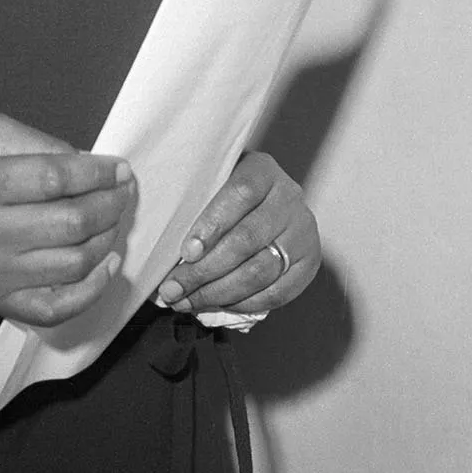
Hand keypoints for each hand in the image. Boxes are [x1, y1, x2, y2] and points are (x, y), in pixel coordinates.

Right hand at [0, 114, 136, 328]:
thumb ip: (36, 143)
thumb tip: (87, 163)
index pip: (54, 179)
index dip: (97, 172)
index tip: (119, 168)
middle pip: (70, 223)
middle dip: (110, 203)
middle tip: (123, 190)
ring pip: (72, 264)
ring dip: (107, 239)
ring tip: (113, 218)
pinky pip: (56, 308)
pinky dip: (92, 290)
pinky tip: (105, 264)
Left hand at [155, 151, 318, 314]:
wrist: (267, 202)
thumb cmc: (226, 193)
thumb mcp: (213, 180)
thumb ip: (193, 199)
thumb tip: (161, 242)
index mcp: (263, 169)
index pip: (240, 194)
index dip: (212, 225)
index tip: (186, 251)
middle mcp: (289, 197)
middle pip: (248, 238)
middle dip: (205, 270)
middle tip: (173, 288)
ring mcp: (303, 230)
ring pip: (261, 270)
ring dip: (219, 291)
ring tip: (187, 300)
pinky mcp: (310, 262)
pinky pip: (278, 292)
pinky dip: (244, 303)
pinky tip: (217, 303)